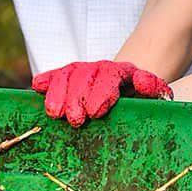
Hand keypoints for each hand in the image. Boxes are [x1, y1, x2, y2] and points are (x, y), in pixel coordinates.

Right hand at [33, 60, 171, 126]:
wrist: (131, 90)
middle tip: (76, 121)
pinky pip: (56, 75)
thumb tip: (143, 82)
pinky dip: (47, 80)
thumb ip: (153, 89)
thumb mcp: (154, 96)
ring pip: (69, 74)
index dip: (102, 93)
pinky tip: (37, 87)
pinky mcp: (70, 76)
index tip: (96, 112)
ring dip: (59, 93)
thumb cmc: (142, 100)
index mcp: (124, 73)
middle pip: (86, 76)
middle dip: (78, 97)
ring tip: (55, 114)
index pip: (111, 77)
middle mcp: (102, 69)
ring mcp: (85, 71)